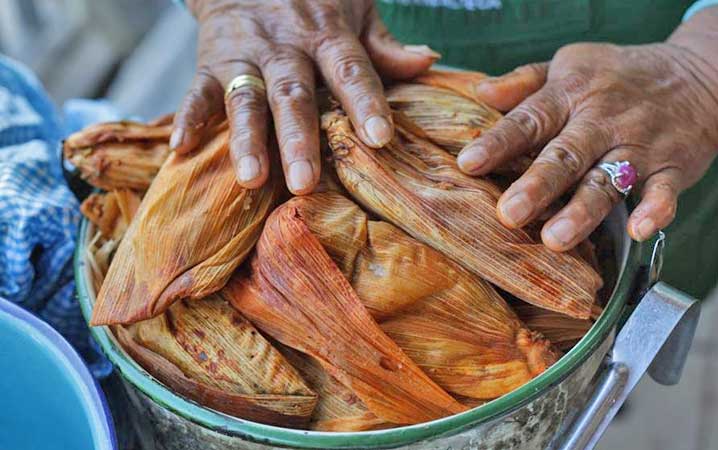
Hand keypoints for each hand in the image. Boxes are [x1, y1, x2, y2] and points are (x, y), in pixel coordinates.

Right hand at [172, 0, 438, 192]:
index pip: (350, 69)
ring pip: (245, 98)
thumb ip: (383, 44)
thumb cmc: (314, 0)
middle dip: (299, 138)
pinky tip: (181, 148)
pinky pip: (197, 90)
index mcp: (327, 33)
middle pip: (293, 94)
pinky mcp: (210, 61)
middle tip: (305, 183)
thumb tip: (428, 61)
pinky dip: (188, 117)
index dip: (365, 102)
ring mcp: (245, 54)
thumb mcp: (353, 9)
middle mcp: (285, 46)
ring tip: (251, 180)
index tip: (380, 138)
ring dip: (247, 140)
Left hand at [457, 6, 717, 250]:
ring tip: (556, 239)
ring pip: (608, 181)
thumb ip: (524, 82)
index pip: (529, 119)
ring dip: (583, 210)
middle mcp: (603, 120)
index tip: (468, 163)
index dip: (498, 142)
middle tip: (509, 214)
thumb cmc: (619, 75)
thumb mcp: (570, 64)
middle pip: (566, 155)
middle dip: (537, 185)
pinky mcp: (675, 166)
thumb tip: (478, 93)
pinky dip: (656, 210)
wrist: (702, 74)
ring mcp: (640, 144)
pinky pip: (666, 191)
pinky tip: (639, 230)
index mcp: (571, 93)